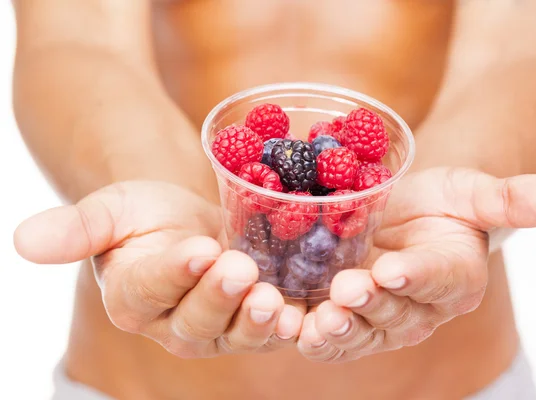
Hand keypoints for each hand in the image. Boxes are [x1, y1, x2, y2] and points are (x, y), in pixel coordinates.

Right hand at [14, 181, 303, 357]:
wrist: (188, 221)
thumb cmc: (146, 216)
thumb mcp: (112, 211)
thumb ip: (76, 228)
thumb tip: (22, 241)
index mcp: (134, 297)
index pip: (151, 289)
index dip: (174, 272)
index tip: (197, 248)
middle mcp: (172, 323)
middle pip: (194, 319)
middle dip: (217, 295)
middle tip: (238, 268)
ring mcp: (216, 327)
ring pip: (233, 333)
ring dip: (254, 319)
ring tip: (271, 299)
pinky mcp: (251, 322)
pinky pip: (267, 332)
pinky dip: (283, 328)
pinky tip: (298, 315)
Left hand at [297, 167, 535, 361]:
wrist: (406, 215)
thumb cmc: (444, 203)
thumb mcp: (473, 192)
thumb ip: (512, 197)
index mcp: (453, 277)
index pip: (437, 279)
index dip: (417, 276)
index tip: (395, 269)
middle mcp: (417, 307)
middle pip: (394, 311)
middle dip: (370, 304)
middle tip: (347, 290)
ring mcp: (378, 317)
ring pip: (360, 331)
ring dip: (338, 330)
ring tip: (317, 320)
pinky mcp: (344, 315)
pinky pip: (329, 332)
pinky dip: (310, 334)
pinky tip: (289, 326)